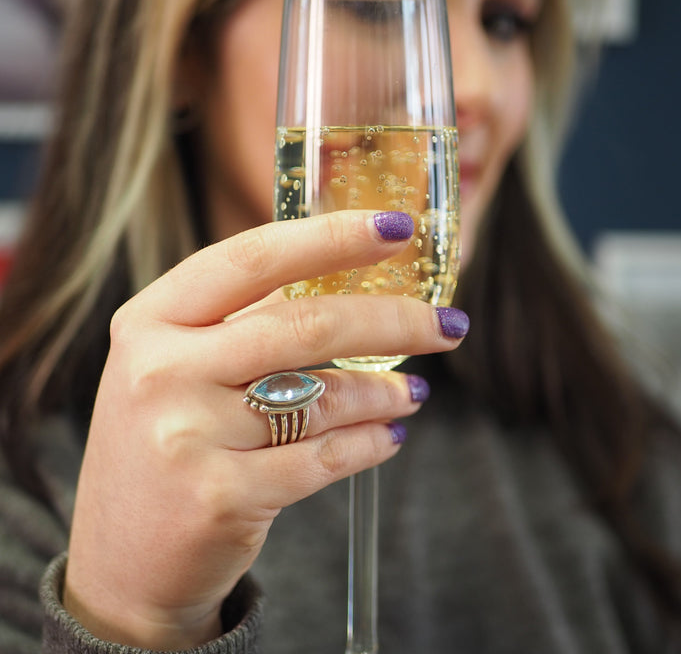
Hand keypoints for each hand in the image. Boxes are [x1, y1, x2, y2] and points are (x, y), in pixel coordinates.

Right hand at [64, 210, 467, 648]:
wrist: (124, 560)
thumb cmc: (168, 441)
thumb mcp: (181, 365)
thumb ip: (246, 321)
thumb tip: (346, 280)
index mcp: (152, 319)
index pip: (254, 259)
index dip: (332, 238)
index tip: (398, 229)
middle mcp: (161, 370)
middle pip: (304, 325)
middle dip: (393, 320)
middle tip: (448, 324)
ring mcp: (186, 435)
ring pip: (322, 396)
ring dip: (385, 390)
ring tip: (415, 391)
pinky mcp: (218, 497)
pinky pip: (323, 458)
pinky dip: (369, 443)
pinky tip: (390, 435)